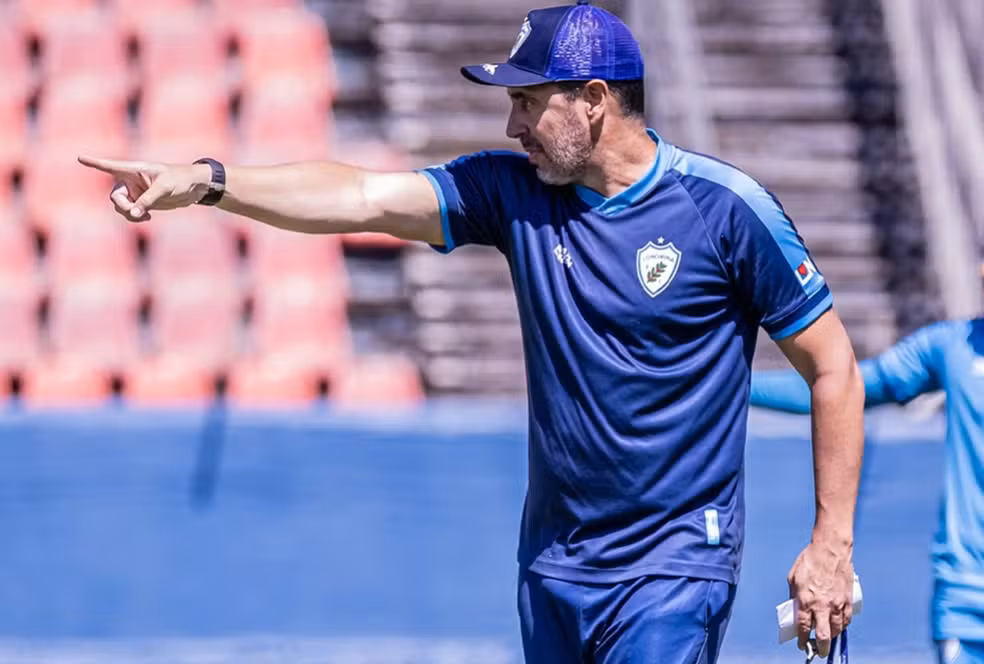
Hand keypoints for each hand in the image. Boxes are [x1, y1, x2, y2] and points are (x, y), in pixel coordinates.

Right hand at [77, 156, 212, 221]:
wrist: (195, 187)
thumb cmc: (181, 180)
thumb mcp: (164, 189)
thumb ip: (147, 201)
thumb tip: (132, 214)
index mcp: (135, 169)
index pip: (111, 166)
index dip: (95, 163)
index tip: (80, 158)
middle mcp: (131, 180)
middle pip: (116, 196)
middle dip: (123, 206)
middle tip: (135, 213)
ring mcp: (136, 192)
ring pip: (122, 207)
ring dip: (129, 214)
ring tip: (144, 216)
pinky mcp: (143, 202)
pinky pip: (131, 212)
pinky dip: (135, 216)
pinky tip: (146, 217)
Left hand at [787, 535, 853, 656]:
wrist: (830, 550)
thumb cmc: (809, 561)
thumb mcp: (793, 578)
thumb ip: (794, 596)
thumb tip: (796, 609)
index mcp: (806, 601)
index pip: (804, 628)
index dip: (802, 640)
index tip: (802, 645)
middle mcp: (823, 606)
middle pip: (824, 636)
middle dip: (821, 647)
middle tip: (819, 651)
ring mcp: (837, 604)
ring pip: (837, 629)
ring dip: (832, 636)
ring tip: (828, 638)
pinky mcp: (848, 600)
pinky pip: (846, 619)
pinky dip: (842, 625)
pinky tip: (838, 626)